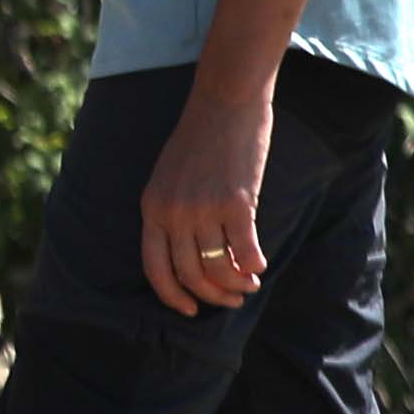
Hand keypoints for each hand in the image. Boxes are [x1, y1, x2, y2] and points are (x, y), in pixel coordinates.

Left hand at [139, 73, 276, 317]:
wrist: (224, 104)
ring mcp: (204, 210)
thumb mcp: (169, 178)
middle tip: (233, 299)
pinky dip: (255, 264)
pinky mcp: (237, 203)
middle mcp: (173, 213)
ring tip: (250, 285)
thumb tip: (192, 256)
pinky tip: (261, 266)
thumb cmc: (199, 140)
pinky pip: (246, 249)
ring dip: (237, 284)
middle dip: (213, 296)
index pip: (155, 269)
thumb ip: (173, 213)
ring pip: (219, 267)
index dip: (173, 296)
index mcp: (152, 208)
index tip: (190, 309)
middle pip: (191, 274)